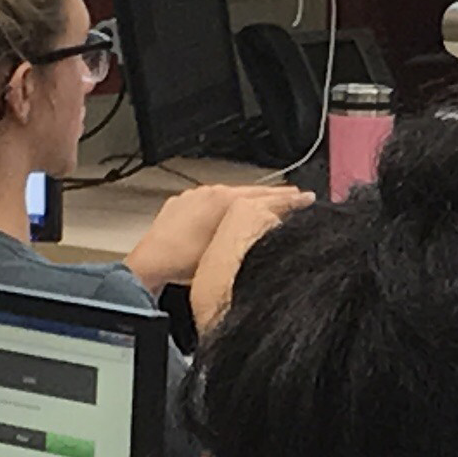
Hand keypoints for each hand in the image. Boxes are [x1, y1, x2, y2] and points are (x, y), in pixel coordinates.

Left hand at [186, 186, 311, 334]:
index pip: (266, 196)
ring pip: (230, 193)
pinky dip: (225, 203)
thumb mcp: (229, 248)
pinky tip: (230, 212)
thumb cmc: (184, 263)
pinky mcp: (181, 204)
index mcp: (224, 199)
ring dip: (250, 198)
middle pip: (250, 191)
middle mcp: (208, 192)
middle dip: (274, 194)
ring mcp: (193, 196)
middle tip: (295, 195)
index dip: (290, 199)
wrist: (150, 265)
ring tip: (266, 203)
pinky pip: (209, 198)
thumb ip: (253, 231)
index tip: (306, 198)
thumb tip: (273, 226)